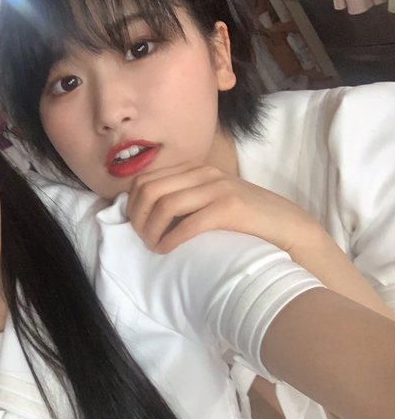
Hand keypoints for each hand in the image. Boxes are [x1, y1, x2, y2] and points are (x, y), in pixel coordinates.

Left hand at [126, 162, 323, 253]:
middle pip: (149, 190)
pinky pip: (187, 223)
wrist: (286, 226)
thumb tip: (146, 212)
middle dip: (138, 217)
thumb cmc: (243, 218)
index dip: (132, 204)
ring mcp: (216, 188)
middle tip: (141, 238)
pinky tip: (166, 250)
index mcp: (194, 169)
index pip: (145, 179)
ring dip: (151, 229)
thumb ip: (183, 197)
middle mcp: (203, 173)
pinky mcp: (229, 208)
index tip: (135, 225)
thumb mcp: (209, 199)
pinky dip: (169, 239)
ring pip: (164, 204)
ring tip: (153, 246)